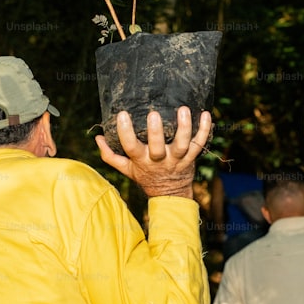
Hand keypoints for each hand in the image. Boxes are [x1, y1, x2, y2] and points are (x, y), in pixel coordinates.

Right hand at [96, 106, 211, 197]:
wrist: (170, 194)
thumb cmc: (146, 176)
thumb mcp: (126, 169)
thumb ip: (110, 155)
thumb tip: (97, 138)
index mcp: (142, 161)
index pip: (130, 147)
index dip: (125, 132)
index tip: (122, 115)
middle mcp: (160, 160)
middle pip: (157, 147)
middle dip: (155, 132)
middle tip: (153, 113)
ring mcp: (177, 160)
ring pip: (182, 144)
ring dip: (184, 127)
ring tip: (183, 110)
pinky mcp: (192, 158)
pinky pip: (200, 143)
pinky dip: (205, 130)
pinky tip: (206, 114)